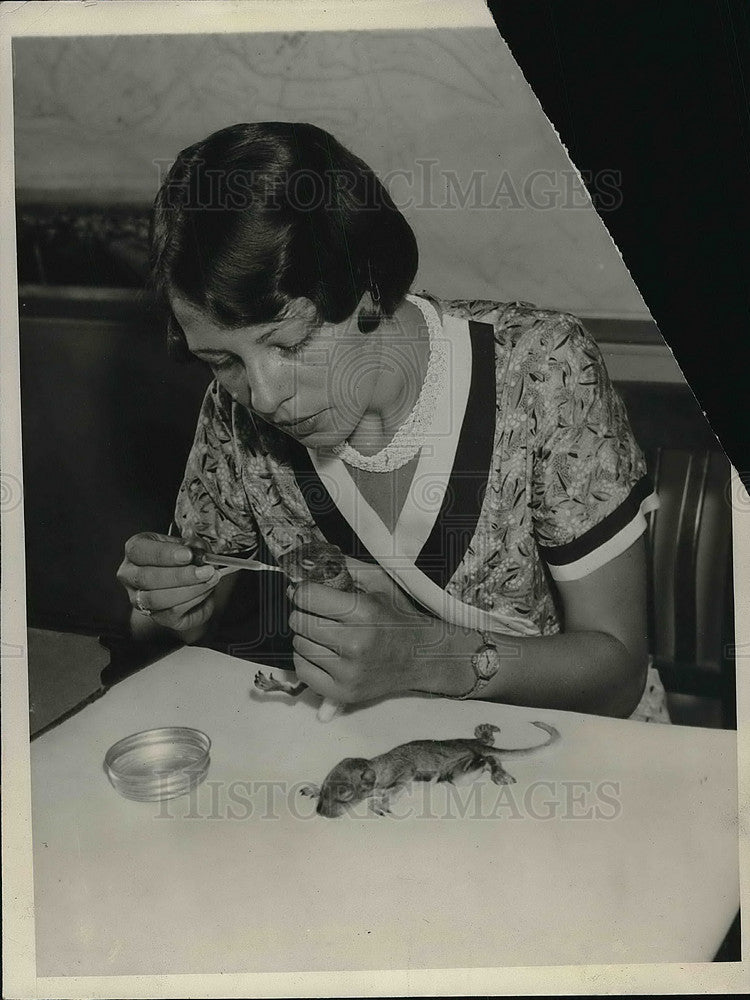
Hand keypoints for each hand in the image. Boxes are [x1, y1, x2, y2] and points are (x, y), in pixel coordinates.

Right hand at [117, 531, 220, 632]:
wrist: (194, 584)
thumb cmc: (185, 561)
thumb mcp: (189, 545)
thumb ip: (194, 545)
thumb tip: (199, 550)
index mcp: (135, 549)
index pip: (138, 550)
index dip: (164, 553)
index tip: (188, 554)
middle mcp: (130, 575)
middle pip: (146, 577)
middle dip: (180, 575)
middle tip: (205, 570)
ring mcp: (139, 599)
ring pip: (156, 598)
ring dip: (189, 589)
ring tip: (210, 579)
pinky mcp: (157, 616)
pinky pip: (172, 611)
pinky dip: (193, 599)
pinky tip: (206, 590)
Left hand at [288, 557, 438, 703]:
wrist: (421, 657)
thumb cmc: (398, 617)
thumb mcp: (380, 582)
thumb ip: (346, 567)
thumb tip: (310, 563)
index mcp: (364, 612)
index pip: (308, 597)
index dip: (302, 591)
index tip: (307, 592)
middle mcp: (356, 644)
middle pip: (299, 622)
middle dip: (303, 613)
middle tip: (317, 613)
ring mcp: (349, 672)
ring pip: (298, 646)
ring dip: (305, 637)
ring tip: (324, 634)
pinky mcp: (342, 692)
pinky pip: (302, 670)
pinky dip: (306, 659)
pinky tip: (322, 652)